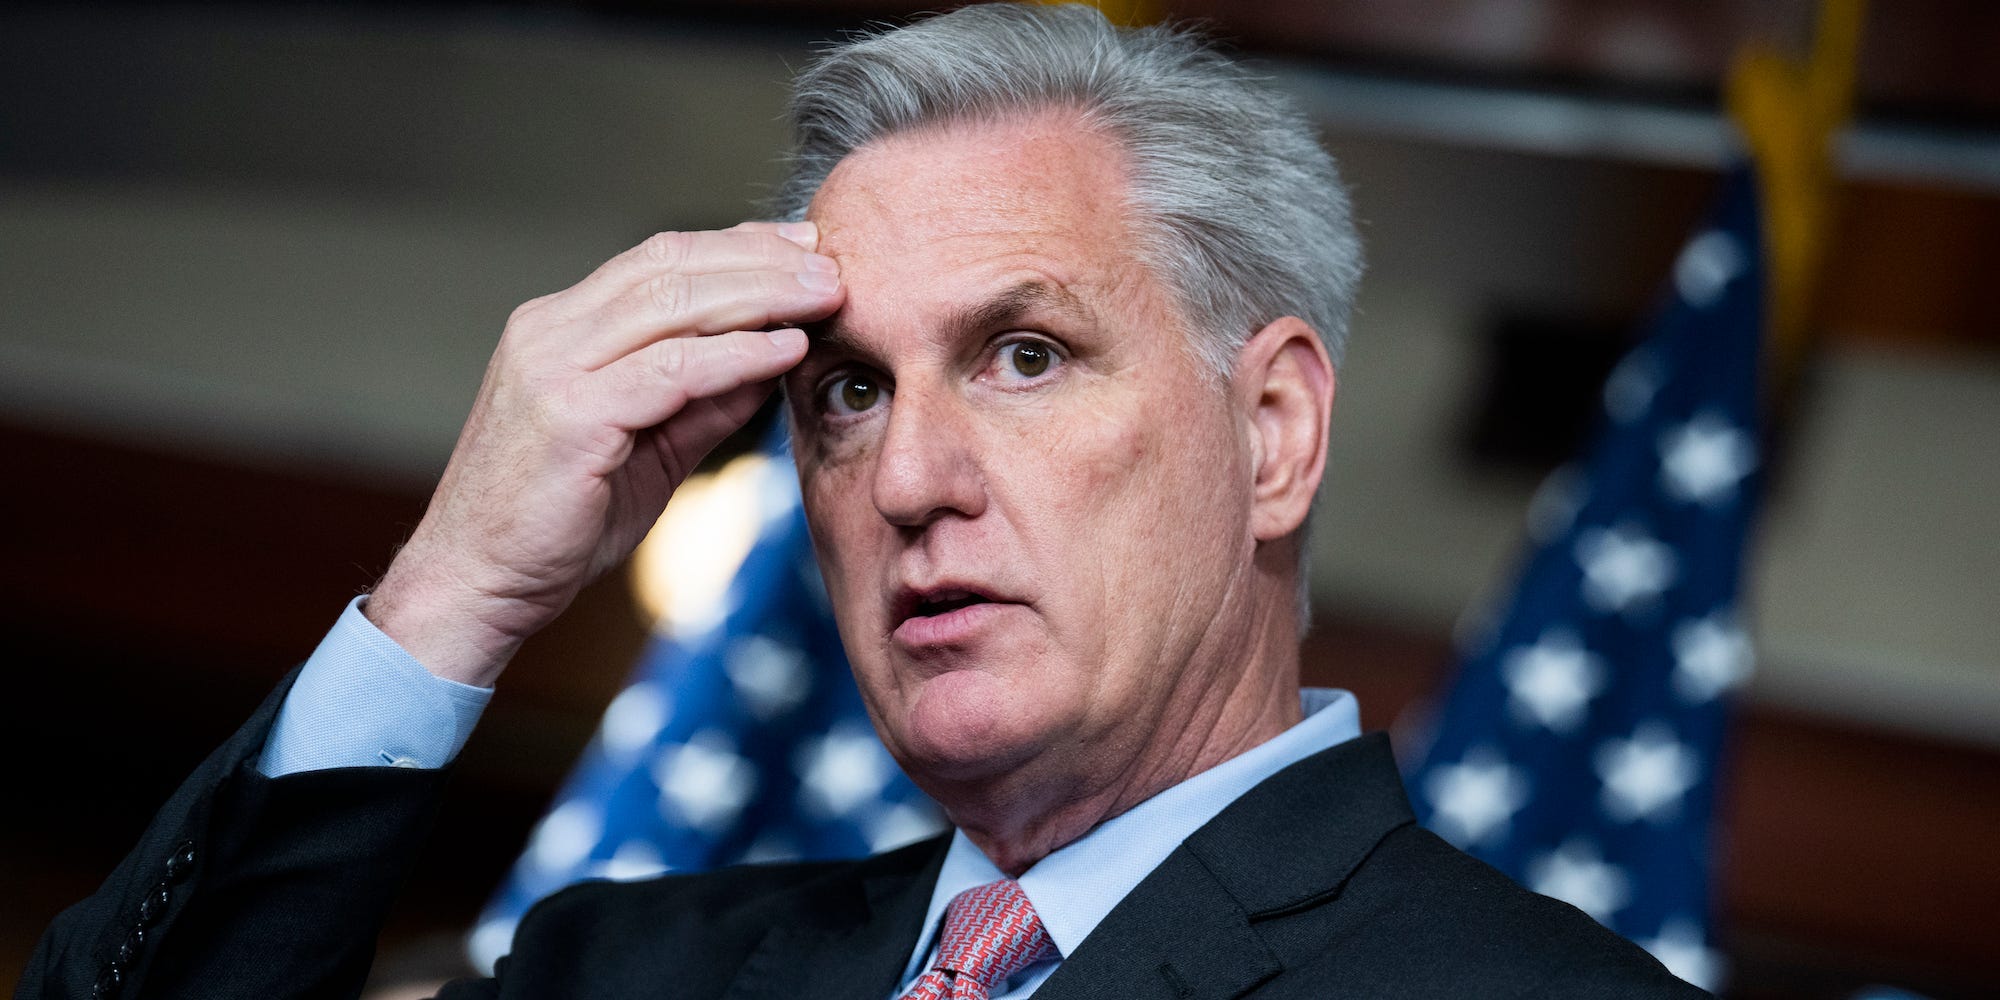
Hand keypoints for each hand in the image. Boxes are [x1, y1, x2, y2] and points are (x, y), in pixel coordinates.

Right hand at [367, 223, 842, 685]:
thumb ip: (704, 399)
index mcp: (559, 327)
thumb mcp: (647, 447)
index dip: (736, 247)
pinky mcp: (569, 416)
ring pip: (673, 305)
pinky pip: (670, 372)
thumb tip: (774, 356)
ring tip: (825, 297)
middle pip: (670, 267)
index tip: (802, 247)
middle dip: (760, 260)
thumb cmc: (558, 523)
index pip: (657, 260)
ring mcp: (553, 368)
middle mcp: (549, 331)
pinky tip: (785, 352)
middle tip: (831, 262)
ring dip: (760, 296)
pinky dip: (735, 356)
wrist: (477, 584)